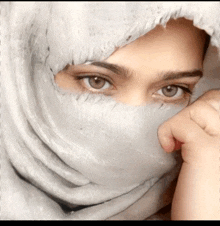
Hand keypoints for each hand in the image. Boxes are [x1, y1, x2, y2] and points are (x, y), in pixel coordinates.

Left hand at [158, 89, 219, 219]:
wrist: (203, 220)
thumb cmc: (205, 192)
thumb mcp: (212, 156)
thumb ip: (209, 133)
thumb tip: (196, 113)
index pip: (219, 102)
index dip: (202, 111)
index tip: (192, 131)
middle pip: (212, 100)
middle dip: (191, 114)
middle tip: (184, 137)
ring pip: (198, 107)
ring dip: (180, 123)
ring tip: (179, 145)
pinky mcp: (207, 151)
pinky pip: (179, 123)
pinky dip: (166, 133)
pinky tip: (169, 149)